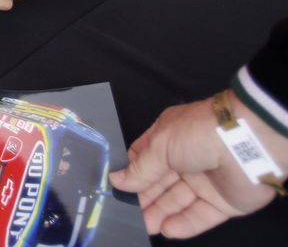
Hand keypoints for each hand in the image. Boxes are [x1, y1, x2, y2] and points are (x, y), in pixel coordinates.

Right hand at [110, 92, 285, 237]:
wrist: (248, 143)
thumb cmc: (197, 134)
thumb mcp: (160, 146)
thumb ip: (140, 169)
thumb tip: (115, 180)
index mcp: (168, 138)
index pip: (144, 159)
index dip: (131, 174)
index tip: (117, 189)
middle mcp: (185, 159)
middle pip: (159, 183)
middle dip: (144, 198)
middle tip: (128, 214)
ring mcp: (204, 181)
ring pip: (178, 201)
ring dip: (161, 213)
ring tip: (146, 226)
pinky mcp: (223, 202)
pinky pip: (201, 215)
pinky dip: (185, 223)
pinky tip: (168, 229)